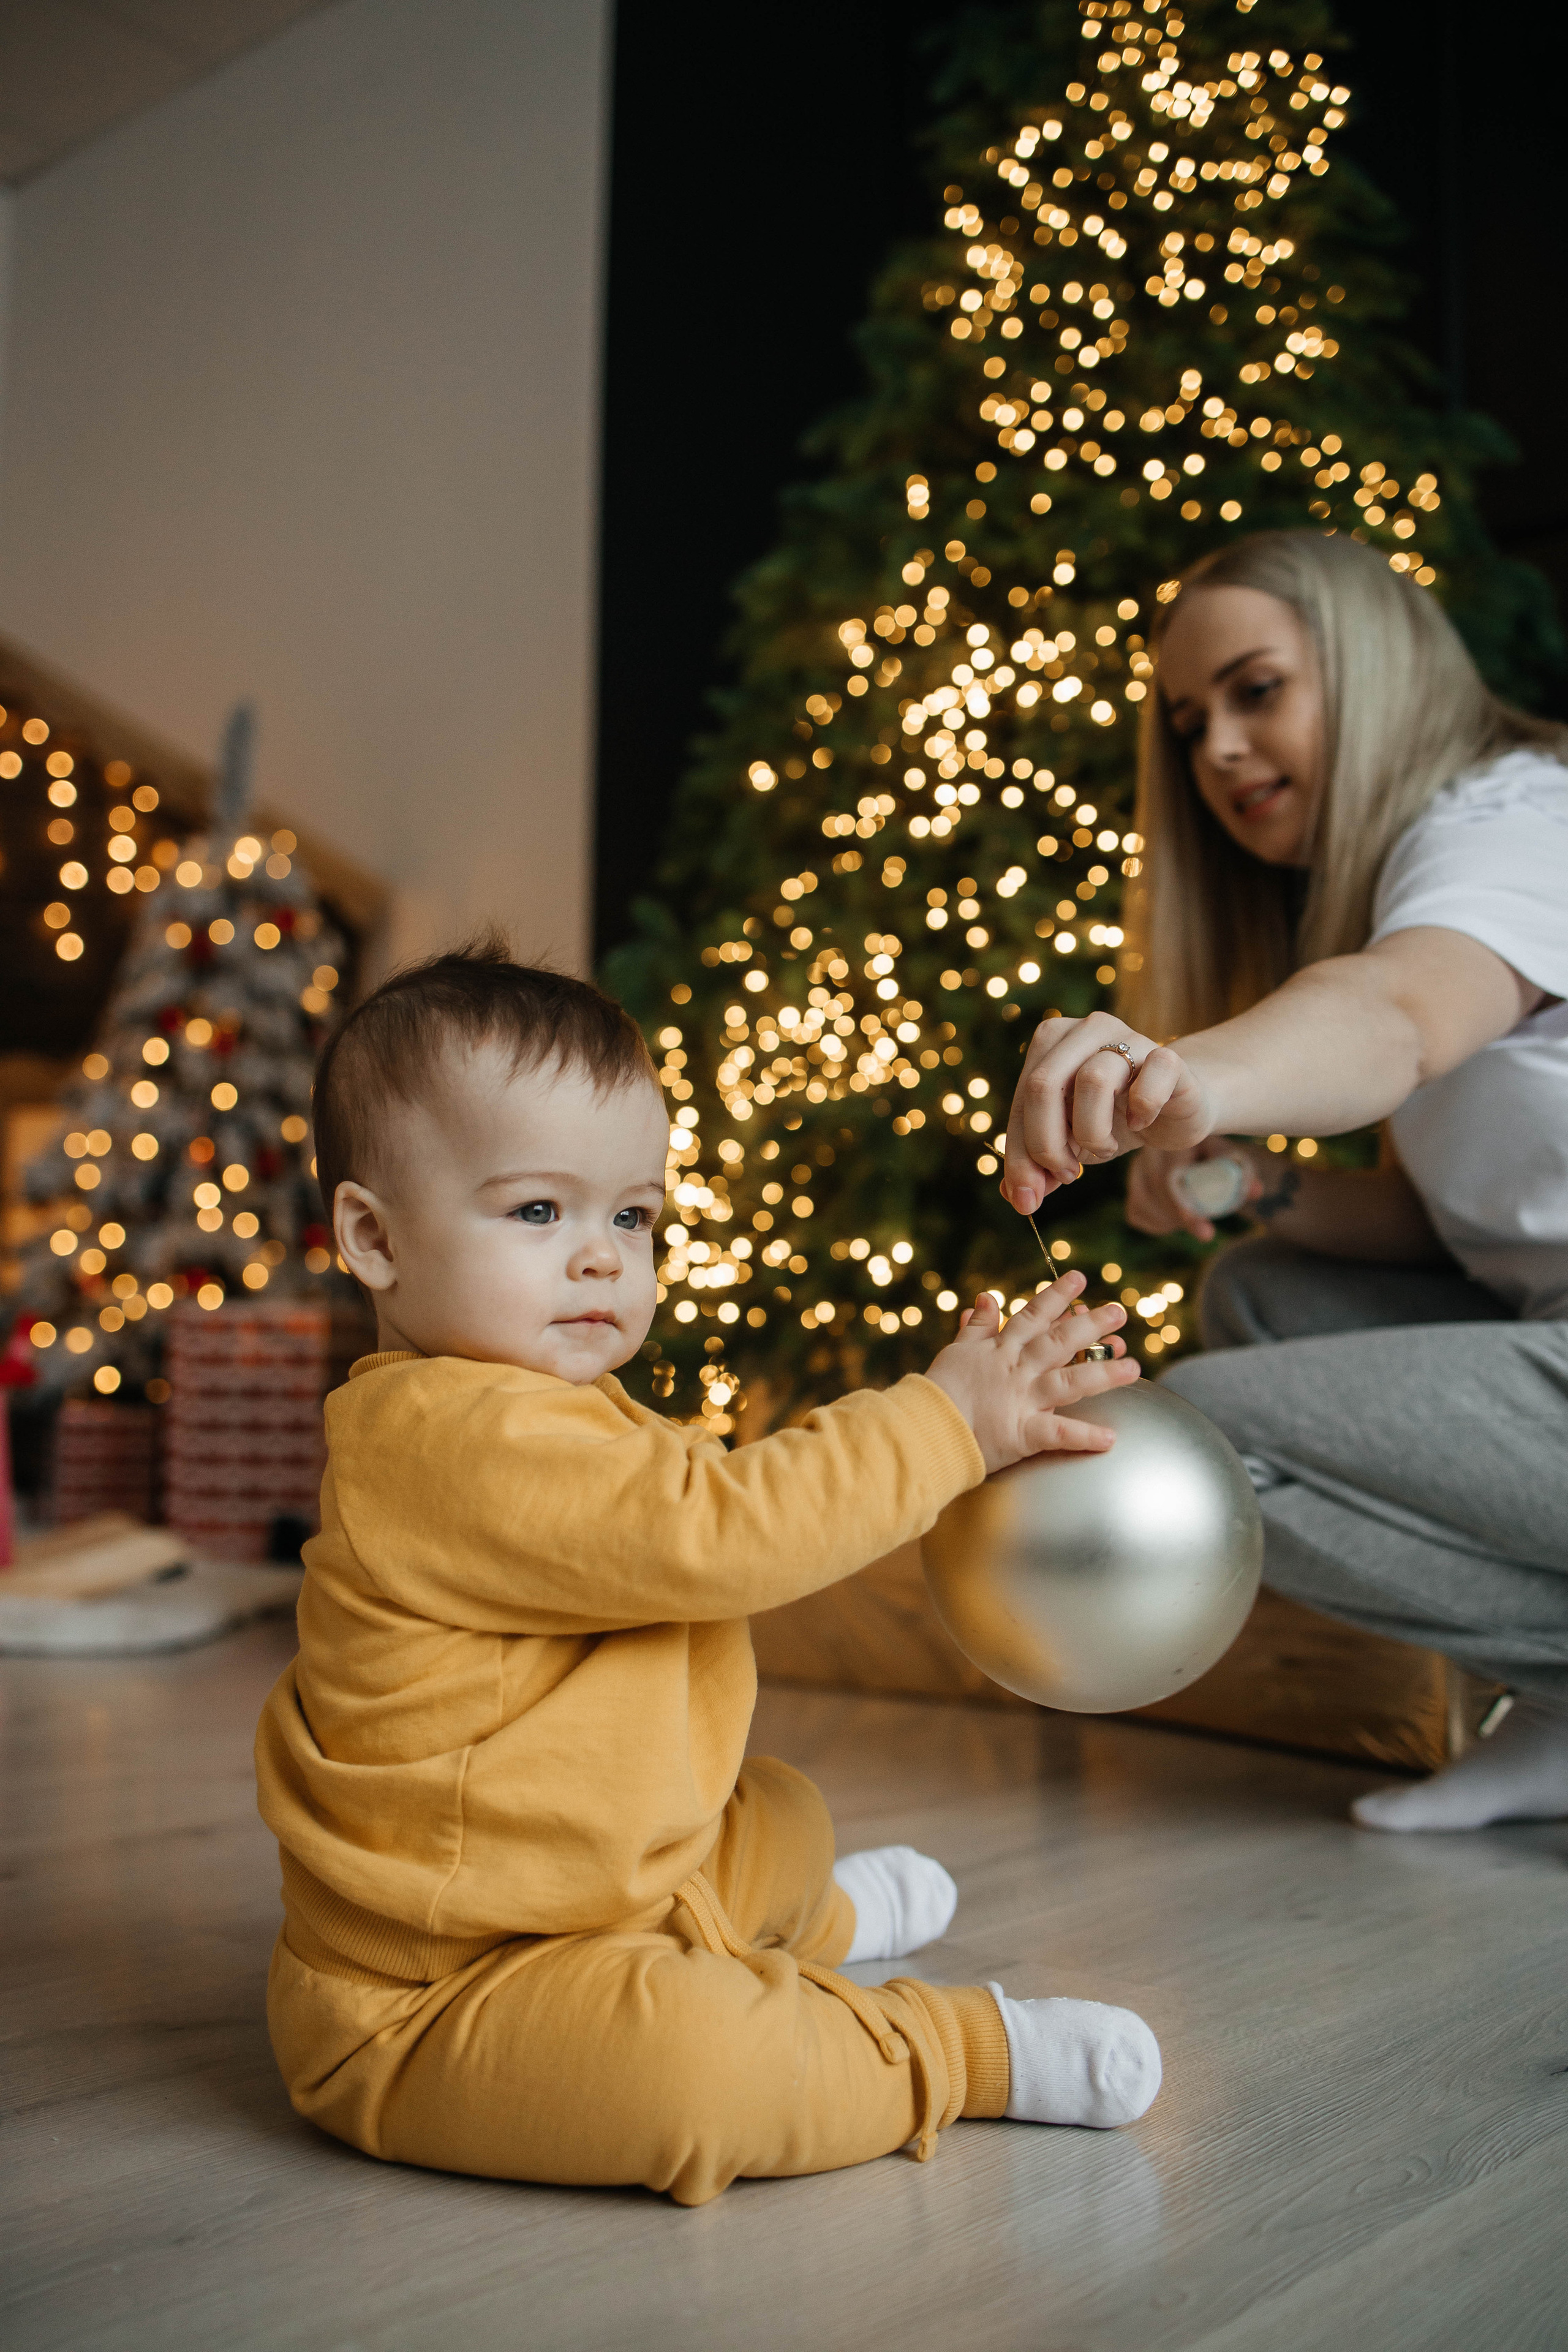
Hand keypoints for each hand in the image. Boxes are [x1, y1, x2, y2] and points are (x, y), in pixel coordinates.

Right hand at [925, 1271, 1139, 1476]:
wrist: (924, 1428)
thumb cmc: (937, 1392)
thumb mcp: (956, 1351)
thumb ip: (976, 1326)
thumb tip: (987, 1298)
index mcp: (1001, 1350)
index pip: (1033, 1316)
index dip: (1057, 1296)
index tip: (1080, 1279)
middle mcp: (1017, 1370)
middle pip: (1059, 1342)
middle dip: (1091, 1325)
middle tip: (1120, 1311)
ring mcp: (1022, 1400)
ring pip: (1069, 1381)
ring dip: (1102, 1373)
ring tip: (1134, 1366)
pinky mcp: (1022, 1433)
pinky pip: (1058, 1433)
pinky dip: (1083, 1436)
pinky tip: (1109, 1437)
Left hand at [1000, 1010, 1212, 1214]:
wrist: (1176, 1108)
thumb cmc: (1113, 1119)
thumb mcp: (1069, 1142)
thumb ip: (1040, 1164)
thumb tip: (1019, 1197)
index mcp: (1051, 1040)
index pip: (1021, 1097)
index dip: (1020, 1154)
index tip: (1028, 1198)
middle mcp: (1086, 1029)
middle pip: (1044, 1084)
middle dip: (1046, 1145)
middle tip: (1068, 1175)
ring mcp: (1129, 1038)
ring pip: (1093, 1080)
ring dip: (1092, 1133)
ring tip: (1103, 1149)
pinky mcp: (1168, 1058)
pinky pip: (1150, 1081)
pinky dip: (1141, 1111)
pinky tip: (1139, 1124)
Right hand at [1127, 1137, 1269, 1242]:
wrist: (1198, 1149)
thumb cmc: (1218, 1156)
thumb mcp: (1232, 1162)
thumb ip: (1242, 1176)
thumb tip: (1255, 1192)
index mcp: (1173, 1139)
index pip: (1170, 1177)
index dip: (1185, 1209)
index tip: (1205, 1234)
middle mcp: (1148, 1151)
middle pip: (1153, 1190)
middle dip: (1179, 1218)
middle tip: (1205, 1234)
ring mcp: (1136, 1168)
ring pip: (1140, 1203)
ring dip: (1167, 1220)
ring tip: (1191, 1221)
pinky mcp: (1133, 1185)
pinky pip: (1135, 1212)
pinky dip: (1155, 1224)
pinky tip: (1173, 1221)